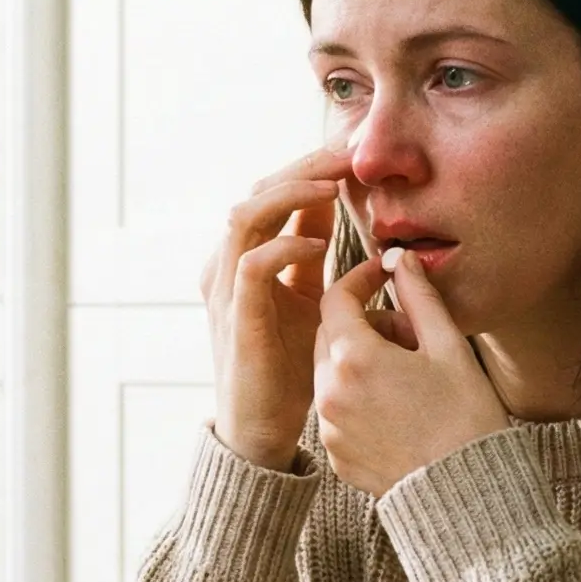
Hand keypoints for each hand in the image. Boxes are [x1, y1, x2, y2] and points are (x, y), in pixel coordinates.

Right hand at [200, 145, 349, 471]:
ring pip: (245, 214)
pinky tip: (318, 243)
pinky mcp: (236, 317)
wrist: (263, 428)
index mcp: (244, 255)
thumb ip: (318, 253)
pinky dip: (283, 245)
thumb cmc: (288, 366)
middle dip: (304, 167)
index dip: (311, 167)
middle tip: (348, 154)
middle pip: (257, 191)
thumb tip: (347, 208)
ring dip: (292, 194)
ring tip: (334, 185)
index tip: (354, 153)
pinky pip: (251, 264)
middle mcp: (227, 263)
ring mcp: (226, 289)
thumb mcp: (311, 297)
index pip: (273, 191)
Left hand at [314, 247, 511, 496]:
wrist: (466, 495)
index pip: (336, 298)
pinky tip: (400, 409)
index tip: (384, 276)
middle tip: (410, 335)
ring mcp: (330, 429)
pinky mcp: (336, 457)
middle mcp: (330, 393)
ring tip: (409, 376)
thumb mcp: (448, 347)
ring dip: (360, 362)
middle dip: (363, 324)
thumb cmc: (466, 417)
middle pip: (329, 335)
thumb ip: (418, 297)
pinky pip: (337, 411)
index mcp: (354, 359)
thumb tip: (400, 261)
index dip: (360, 278)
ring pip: (331, 374)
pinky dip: (359, 399)